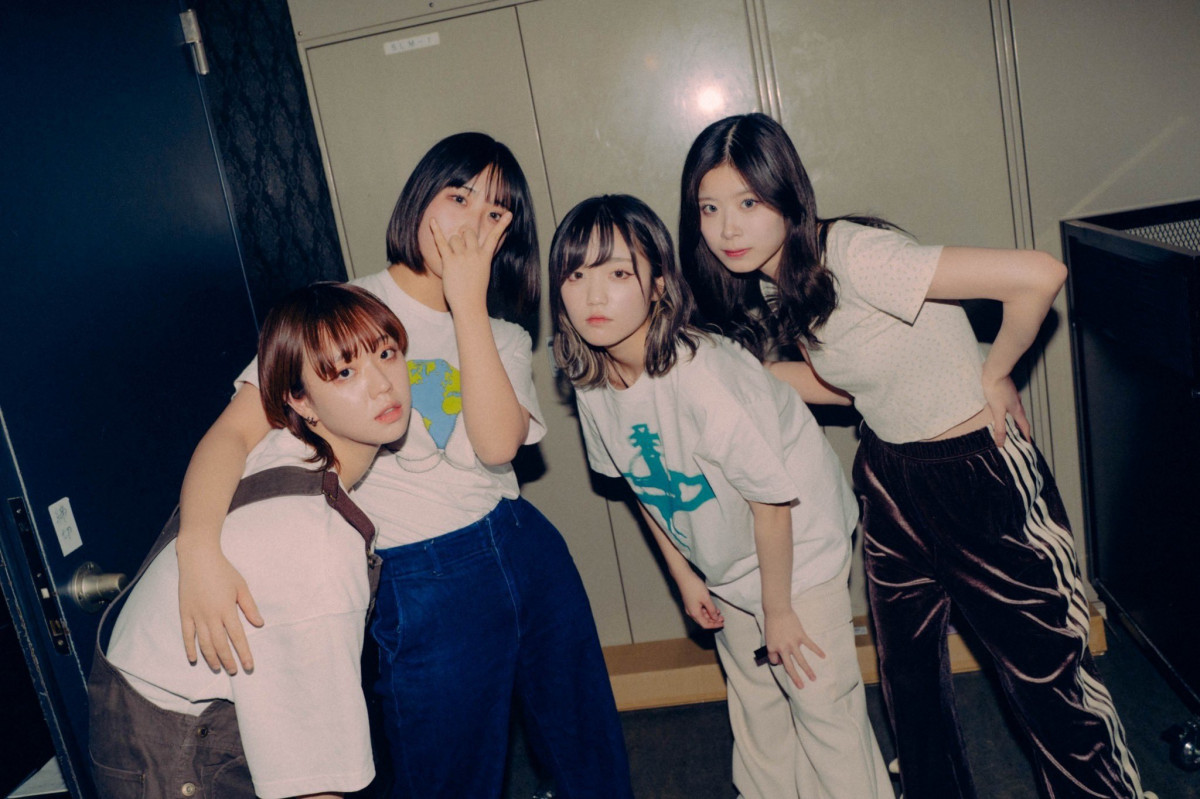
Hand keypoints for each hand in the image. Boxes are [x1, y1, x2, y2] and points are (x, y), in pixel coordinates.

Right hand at [177, 542, 261, 672]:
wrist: (198, 558)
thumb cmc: (223, 571)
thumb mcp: (241, 586)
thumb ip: (249, 606)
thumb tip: (260, 624)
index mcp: (227, 609)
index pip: (238, 636)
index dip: (244, 653)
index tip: (249, 665)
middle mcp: (211, 615)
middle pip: (220, 644)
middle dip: (228, 660)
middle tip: (235, 671)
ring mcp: (196, 615)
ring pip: (204, 643)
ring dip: (211, 658)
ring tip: (218, 668)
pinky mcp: (185, 613)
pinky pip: (187, 635)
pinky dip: (190, 648)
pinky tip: (194, 659)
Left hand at [430, 212, 511, 312]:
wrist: (469, 305)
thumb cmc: (475, 291)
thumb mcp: (483, 273)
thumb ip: (479, 259)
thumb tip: (474, 248)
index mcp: (485, 257)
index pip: (495, 237)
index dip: (502, 225)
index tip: (509, 214)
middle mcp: (474, 254)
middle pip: (469, 232)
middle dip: (464, 236)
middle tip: (461, 246)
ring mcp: (462, 256)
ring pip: (455, 238)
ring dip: (452, 244)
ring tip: (453, 259)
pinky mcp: (449, 261)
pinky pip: (441, 242)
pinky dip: (436, 231)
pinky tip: (432, 221)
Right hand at [677, 574, 723, 629]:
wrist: (684, 577)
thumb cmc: (694, 587)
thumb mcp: (706, 599)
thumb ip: (711, 610)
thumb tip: (715, 618)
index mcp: (695, 613)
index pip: (705, 625)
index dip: (714, 625)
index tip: (722, 624)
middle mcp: (691, 612)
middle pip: (703, 621)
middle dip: (713, 621)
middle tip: (722, 618)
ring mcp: (690, 608)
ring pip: (701, 616)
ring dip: (710, 615)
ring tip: (718, 612)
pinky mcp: (690, 603)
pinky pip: (699, 610)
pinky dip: (706, 610)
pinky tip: (712, 607)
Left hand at [764, 608, 824, 689]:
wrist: (778, 610)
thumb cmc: (771, 623)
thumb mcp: (768, 637)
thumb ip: (773, 648)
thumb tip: (780, 658)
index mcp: (773, 648)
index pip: (775, 662)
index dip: (777, 660)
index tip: (780, 657)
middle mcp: (783, 648)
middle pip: (790, 667)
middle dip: (796, 678)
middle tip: (801, 687)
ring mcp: (793, 643)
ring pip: (801, 660)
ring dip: (808, 670)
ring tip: (813, 678)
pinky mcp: (801, 636)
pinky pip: (810, 645)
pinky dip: (817, 651)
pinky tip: (823, 656)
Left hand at [982, 371, 1029, 447]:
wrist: (994, 372)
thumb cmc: (996, 390)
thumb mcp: (997, 411)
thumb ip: (1000, 427)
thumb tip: (1001, 443)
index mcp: (1017, 410)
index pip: (1024, 426)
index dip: (1026, 436)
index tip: (1028, 444)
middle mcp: (1017, 403)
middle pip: (1021, 418)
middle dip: (1021, 428)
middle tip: (1019, 437)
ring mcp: (1013, 396)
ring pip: (1015, 411)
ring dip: (1014, 419)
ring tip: (1010, 425)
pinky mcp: (1007, 390)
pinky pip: (1010, 404)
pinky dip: (1008, 411)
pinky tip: (1001, 409)